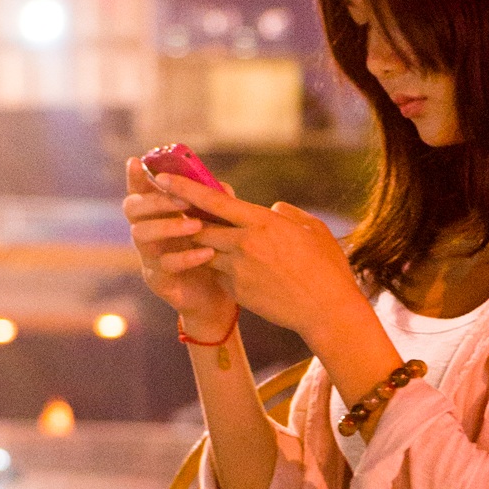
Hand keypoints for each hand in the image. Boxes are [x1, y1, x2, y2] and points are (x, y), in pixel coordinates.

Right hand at [123, 158, 236, 330]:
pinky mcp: (158, 280)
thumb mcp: (217, 224)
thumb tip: (221, 187)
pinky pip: (164, 265)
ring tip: (196, 225)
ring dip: (168, 226)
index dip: (135, 177)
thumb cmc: (214, 253)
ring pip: (141, 235)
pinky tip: (207, 252)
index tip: (136, 161)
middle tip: (182, 200)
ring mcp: (148, 257)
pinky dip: (186, 257)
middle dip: (155, 201)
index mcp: (158, 214)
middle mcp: (147, 233)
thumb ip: (215, 204)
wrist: (218, 296)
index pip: (139, 190)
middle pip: (132, 210)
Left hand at [159, 178, 367, 340]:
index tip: (162, 178)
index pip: (213, 201)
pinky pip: (218, 274)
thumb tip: (272, 209)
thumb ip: (286, 213)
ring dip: (203, 246)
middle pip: (199, 227)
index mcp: (261, 222)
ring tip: (207, 241)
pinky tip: (237, 270)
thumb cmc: (326, 266)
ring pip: (205, 252)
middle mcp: (244, 244)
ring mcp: (238, 270)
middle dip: (187, 219)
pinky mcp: (237, 292)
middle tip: (177, 211)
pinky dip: (220, 268)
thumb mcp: (312, 228)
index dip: (184, 188)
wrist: (326, 311)